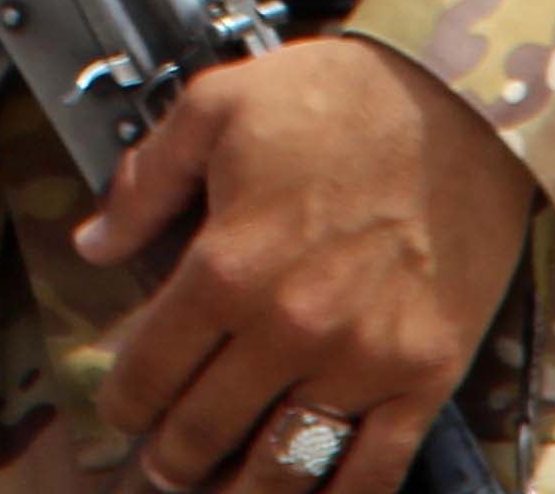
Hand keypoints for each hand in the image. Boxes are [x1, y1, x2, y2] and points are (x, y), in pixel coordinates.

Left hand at [78, 35, 536, 492]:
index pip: (152, 364)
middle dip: (171, 458)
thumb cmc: (334, 99)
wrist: (461, 106)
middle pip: (207, 425)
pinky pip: (378, 465)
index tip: (119, 413)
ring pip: (283, 462)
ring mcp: (361, 359)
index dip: (125, 400)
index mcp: (226, 266)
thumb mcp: (213, 108)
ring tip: (219, 490)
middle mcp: (288, 327)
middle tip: (158, 468)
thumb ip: (145, 183)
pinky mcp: (426, 374)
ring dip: (242, 489)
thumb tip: (93, 243)